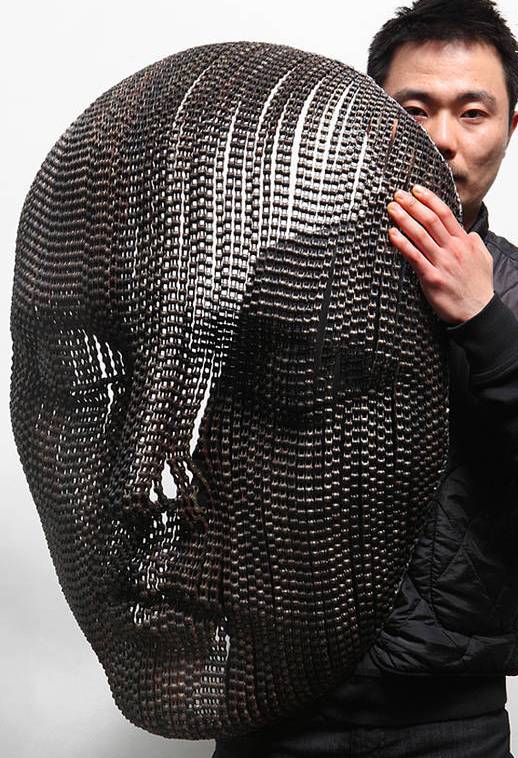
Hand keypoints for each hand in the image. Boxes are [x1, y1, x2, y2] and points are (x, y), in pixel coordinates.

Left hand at [387, 185, 493, 324]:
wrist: (477, 311)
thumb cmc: (478, 287)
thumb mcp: (483, 258)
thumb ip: (474, 242)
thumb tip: (467, 232)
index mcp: (464, 242)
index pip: (445, 214)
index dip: (429, 199)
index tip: (416, 189)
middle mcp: (453, 249)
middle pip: (430, 220)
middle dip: (412, 205)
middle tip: (398, 194)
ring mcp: (442, 263)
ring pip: (420, 235)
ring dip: (404, 219)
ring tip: (391, 208)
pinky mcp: (431, 278)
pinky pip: (414, 257)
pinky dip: (402, 244)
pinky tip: (392, 234)